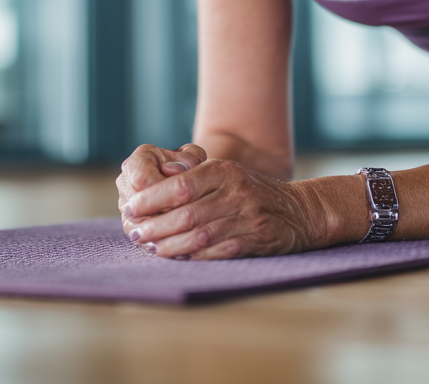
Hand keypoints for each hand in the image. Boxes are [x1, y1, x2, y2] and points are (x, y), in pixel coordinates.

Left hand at [119, 155, 328, 259]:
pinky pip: (217, 252)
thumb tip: (154, 181)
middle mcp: (235, 192)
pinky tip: (179, 257)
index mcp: (224, 170)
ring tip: (152, 248)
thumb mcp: (227, 173)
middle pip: (186, 213)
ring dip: (169, 245)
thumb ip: (194, 177)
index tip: (130, 207)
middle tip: (135, 234)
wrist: (298, 210)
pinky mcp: (255, 241)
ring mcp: (247, 217)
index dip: (151, 199)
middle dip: (155, 226)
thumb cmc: (251, 191)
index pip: (180, 185)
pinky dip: (194, 256)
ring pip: (198, 236)